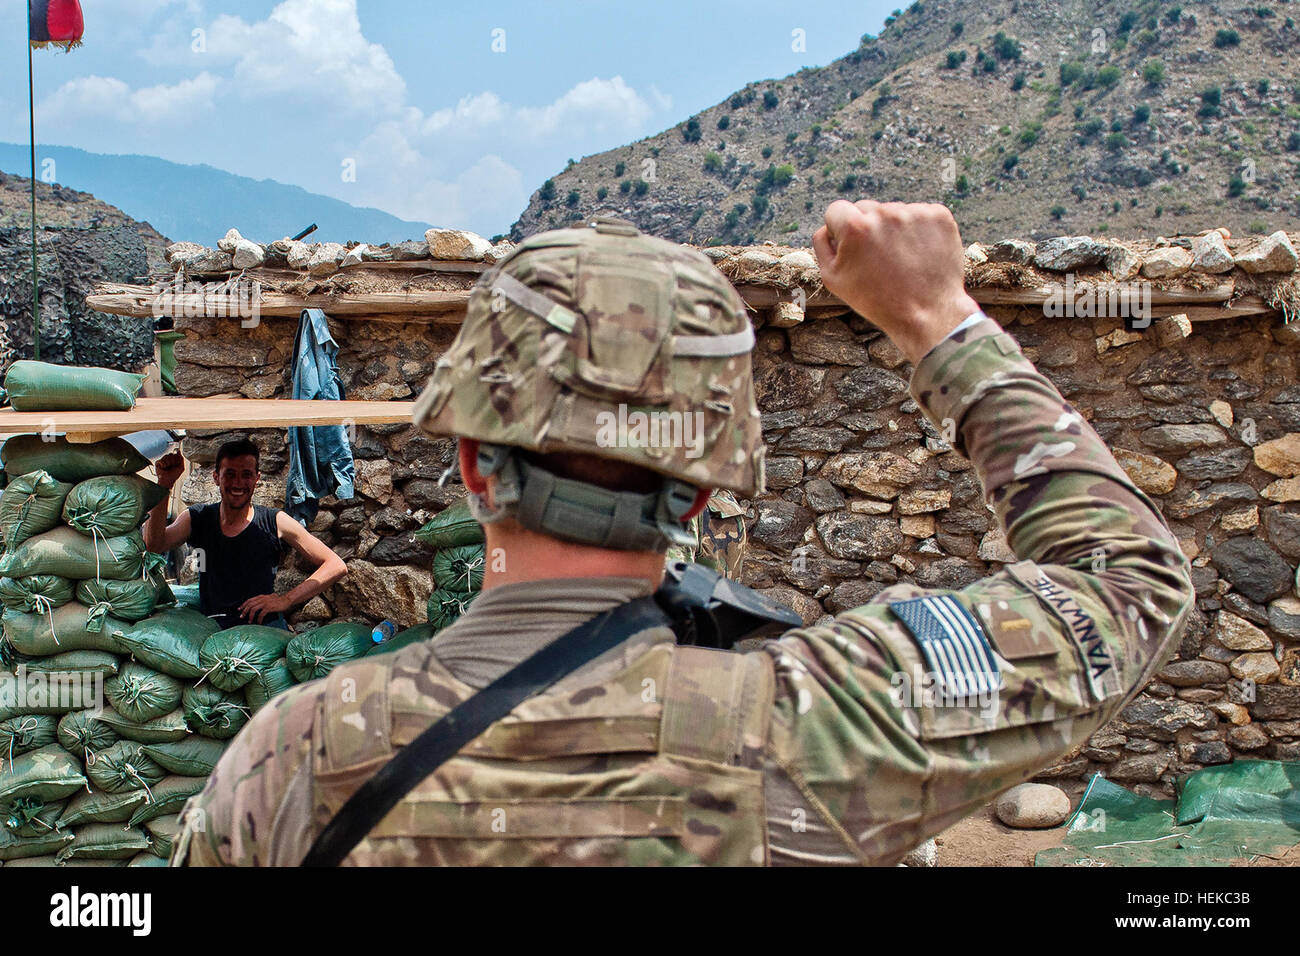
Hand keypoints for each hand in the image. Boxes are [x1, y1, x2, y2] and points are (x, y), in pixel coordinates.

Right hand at [155, 451, 184, 489]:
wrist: (168, 480)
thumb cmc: (174, 475)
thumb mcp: (181, 467)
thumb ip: (181, 459)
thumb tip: (179, 451)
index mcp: (173, 459)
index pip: (175, 452)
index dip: (176, 456)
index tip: (177, 462)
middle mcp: (168, 459)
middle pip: (171, 454)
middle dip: (173, 461)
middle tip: (172, 466)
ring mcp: (163, 460)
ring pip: (166, 456)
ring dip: (168, 463)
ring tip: (168, 467)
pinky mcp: (158, 463)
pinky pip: (161, 460)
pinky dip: (163, 464)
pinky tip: (164, 467)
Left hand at [239, 593, 290, 624]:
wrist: (287, 600)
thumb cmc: (279, 600)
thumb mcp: (269, 598)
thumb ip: (264, 600)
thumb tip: (259, 604)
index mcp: (261, 597)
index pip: (249, 600)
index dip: (243, 605)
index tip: (239, 609)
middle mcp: (262, 599)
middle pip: (250, 605)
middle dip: (244, 611)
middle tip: (241, 617)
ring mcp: (265, 603)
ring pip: (253, 609)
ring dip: (250, 616)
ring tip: (249, 621)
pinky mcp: (269, 608)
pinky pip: (261, 614)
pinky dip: (259, 619)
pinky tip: (259, 622)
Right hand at [812, 200, 980, 363]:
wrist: (927, 314)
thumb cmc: (875, 300)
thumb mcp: (833, 279)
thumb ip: (822, 246)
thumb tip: (827, 227)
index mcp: (855, 226)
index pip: (837, 210)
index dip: (839, 230)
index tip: (851, 248)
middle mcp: (884, 213)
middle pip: (866, 208)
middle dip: (867, 228)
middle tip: (877, 259)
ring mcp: (915, 213)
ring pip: (893, 212)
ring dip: (893, 229)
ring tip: (900, 260)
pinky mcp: (938, 216)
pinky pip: (919, 215)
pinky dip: (917, 230)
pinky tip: (918, 254)